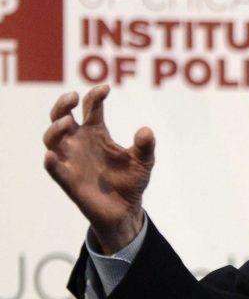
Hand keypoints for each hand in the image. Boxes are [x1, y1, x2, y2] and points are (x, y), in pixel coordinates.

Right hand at [43, 85, 155, 253]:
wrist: (125, 209)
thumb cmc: (131, 180)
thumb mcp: (144, 161)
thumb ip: (146, 146)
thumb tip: (146, 131)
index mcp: (97, 132)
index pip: (90, 107)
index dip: (95, 96)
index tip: (105, 88)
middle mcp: (79, 142)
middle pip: (62, 117)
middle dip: (63, 104)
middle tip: (73, 96)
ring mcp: (72, 159)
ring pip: (52, 138)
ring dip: (55, 128)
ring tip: (67, 122)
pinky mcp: (68, 180)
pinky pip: (54, 169)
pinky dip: (51, 161)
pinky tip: (53, 155)